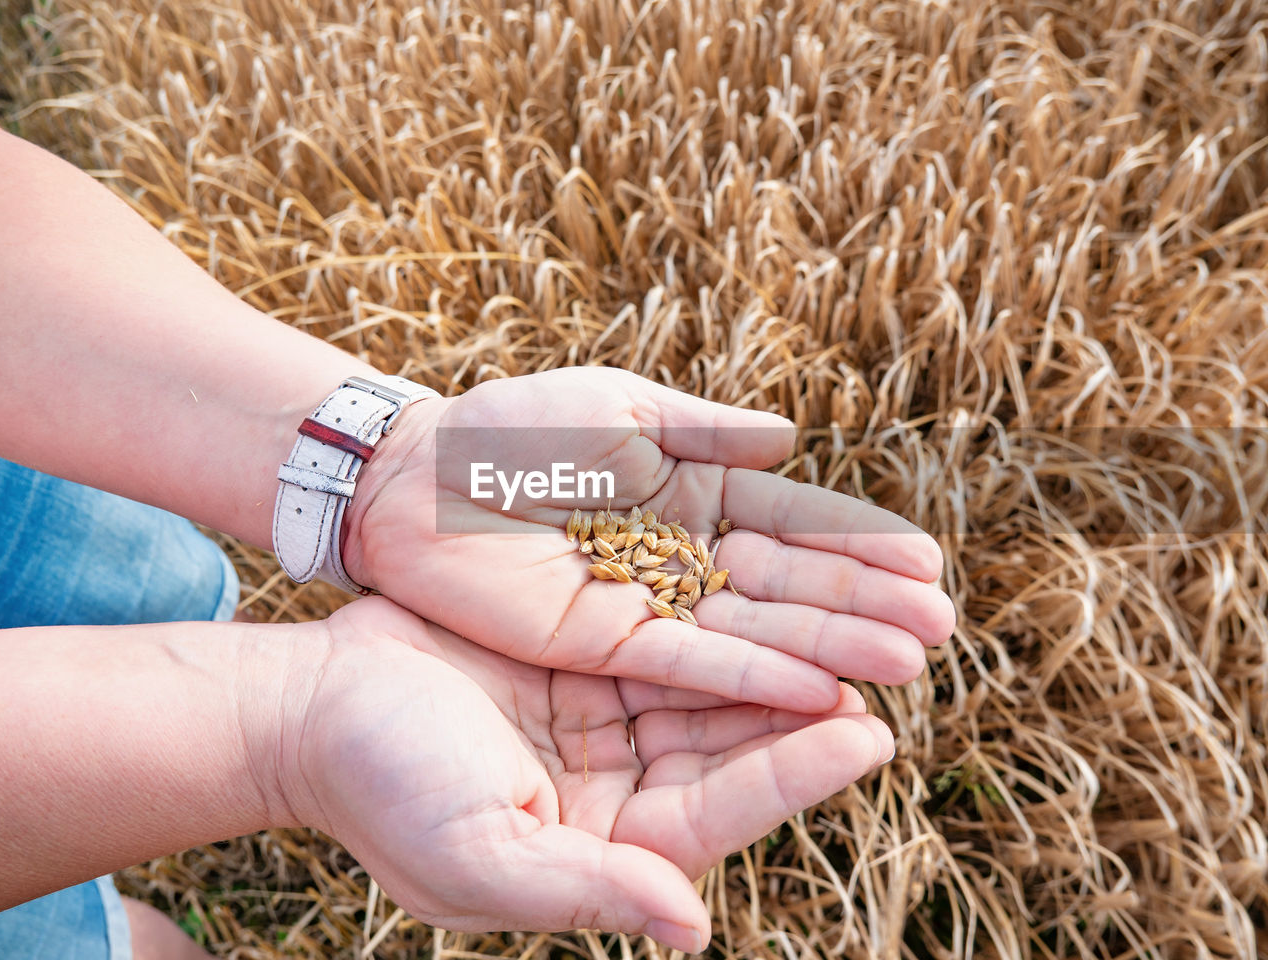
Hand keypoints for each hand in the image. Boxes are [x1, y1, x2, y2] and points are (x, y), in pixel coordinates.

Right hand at [282, 598, 894, 950]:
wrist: (310, 703)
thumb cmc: (381, 786)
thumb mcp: (477, 854)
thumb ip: (587, 888)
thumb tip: (692, 927)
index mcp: (603, 849)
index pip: (717, 815)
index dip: (790, 775)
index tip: (865, 734)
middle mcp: (618, 789)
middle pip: (730, 746)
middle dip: (809, 708)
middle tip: (896, 664)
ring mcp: (604, 720)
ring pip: (711, 685)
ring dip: (782, 653)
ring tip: (859, 618)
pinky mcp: (586, 657)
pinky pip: (669, 633)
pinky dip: (720, 615)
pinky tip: (768, 581)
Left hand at [343, 367, 954, 710]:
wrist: (421, 475)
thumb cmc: (514, 427)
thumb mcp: (618, 409)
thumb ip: (704, 431)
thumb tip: (790, 440)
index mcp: (693, 489)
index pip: (793, 520)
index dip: (858, 543)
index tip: (927, 563)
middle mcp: (683, 554)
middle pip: (788, 584)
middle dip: (862, 604)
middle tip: (940, 629)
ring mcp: (650, 603)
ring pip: (753, 630)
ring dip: (827, 647)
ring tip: (904, 665)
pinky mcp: (608, 643)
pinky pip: (690, 662)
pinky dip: (751, 676)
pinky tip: (815, 689)